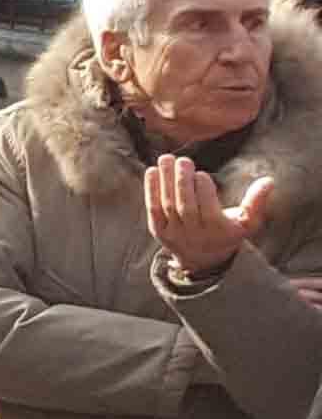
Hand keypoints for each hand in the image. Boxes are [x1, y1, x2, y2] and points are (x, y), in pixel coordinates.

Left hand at [149, 160, 275, 276]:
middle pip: (186, 207)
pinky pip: (154, 210)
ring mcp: (175, 233)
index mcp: (217, 231)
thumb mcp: (247, 222)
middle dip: (183, 182)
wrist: (204, 259)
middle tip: (182, 160)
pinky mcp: (159, 231)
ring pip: (168, 206)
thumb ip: (256, 202)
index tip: (202, 173)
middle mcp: (194, 234)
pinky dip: (151, 191)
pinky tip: (151, 171)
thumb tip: (268, 180)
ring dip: (165, 181)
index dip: (203, 191)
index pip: (208, 210)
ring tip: (166, 159)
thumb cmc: (228, 233)